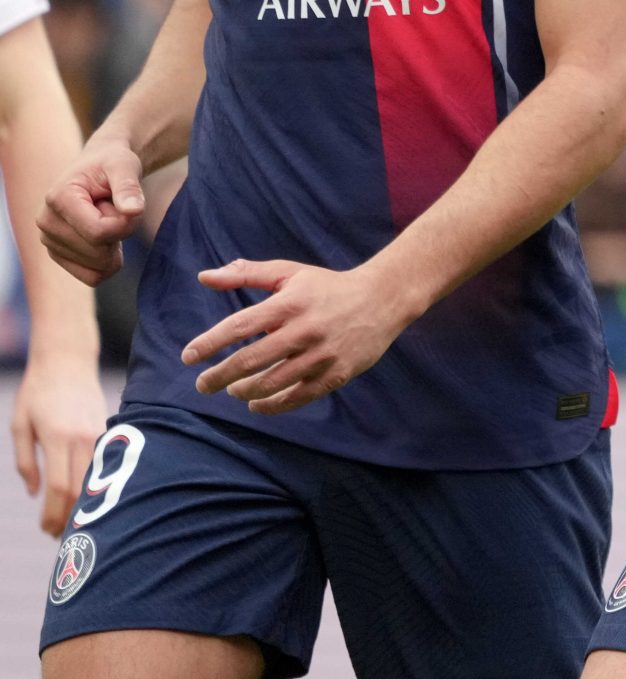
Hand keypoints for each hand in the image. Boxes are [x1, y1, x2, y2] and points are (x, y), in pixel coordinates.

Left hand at [11, 352, 102, 535]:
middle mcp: (82, 438)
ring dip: (84, 504)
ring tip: (71, 521)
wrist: (67, 360)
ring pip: (96, 480)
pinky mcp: (108, 431)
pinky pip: (103, 466)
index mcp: (57, 437)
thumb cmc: (37, 392)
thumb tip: (36, 494)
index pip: (59, 487)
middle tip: (58, 535)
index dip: (53, 514)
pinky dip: (94, 486)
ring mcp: (99, 434)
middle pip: (82, 489)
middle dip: (70, 517)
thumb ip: (25, 462)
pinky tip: (84, 496)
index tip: (45, 530)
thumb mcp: (20, 426)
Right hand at [39, 136, 146, 285]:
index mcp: (58, 199)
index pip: (98, 233)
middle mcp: (46, 222)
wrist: (99, 167)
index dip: (125, 224)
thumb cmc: (113, 163)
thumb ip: (129, 187)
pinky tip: (106, 238)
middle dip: (120, 234)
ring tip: (107, 218)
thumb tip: (134, 211)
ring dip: (114, 245)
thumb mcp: (125, 166)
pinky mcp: (58, 254)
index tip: (129, 206)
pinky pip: (92, 277)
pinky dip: (108, 262)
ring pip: (98, 267)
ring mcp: (49, 241)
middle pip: (98, 253)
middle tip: (116, 208)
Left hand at [181, 259, 419, 413]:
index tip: (188, 357)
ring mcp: (322, 354)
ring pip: (271, 384)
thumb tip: (204, 276)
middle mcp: (304, 330)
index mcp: (289, 303)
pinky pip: (298, 397)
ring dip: (244, 392)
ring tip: (234, 390)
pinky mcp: (337, 373)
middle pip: (249, 361)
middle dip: (219, 377)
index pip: (239, 326)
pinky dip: (272, 406)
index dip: (209, 344)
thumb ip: (246, 273)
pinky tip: (257, 405)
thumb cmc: (328, 286)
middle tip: (203, 385)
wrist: (384, 298)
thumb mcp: (289, 273)